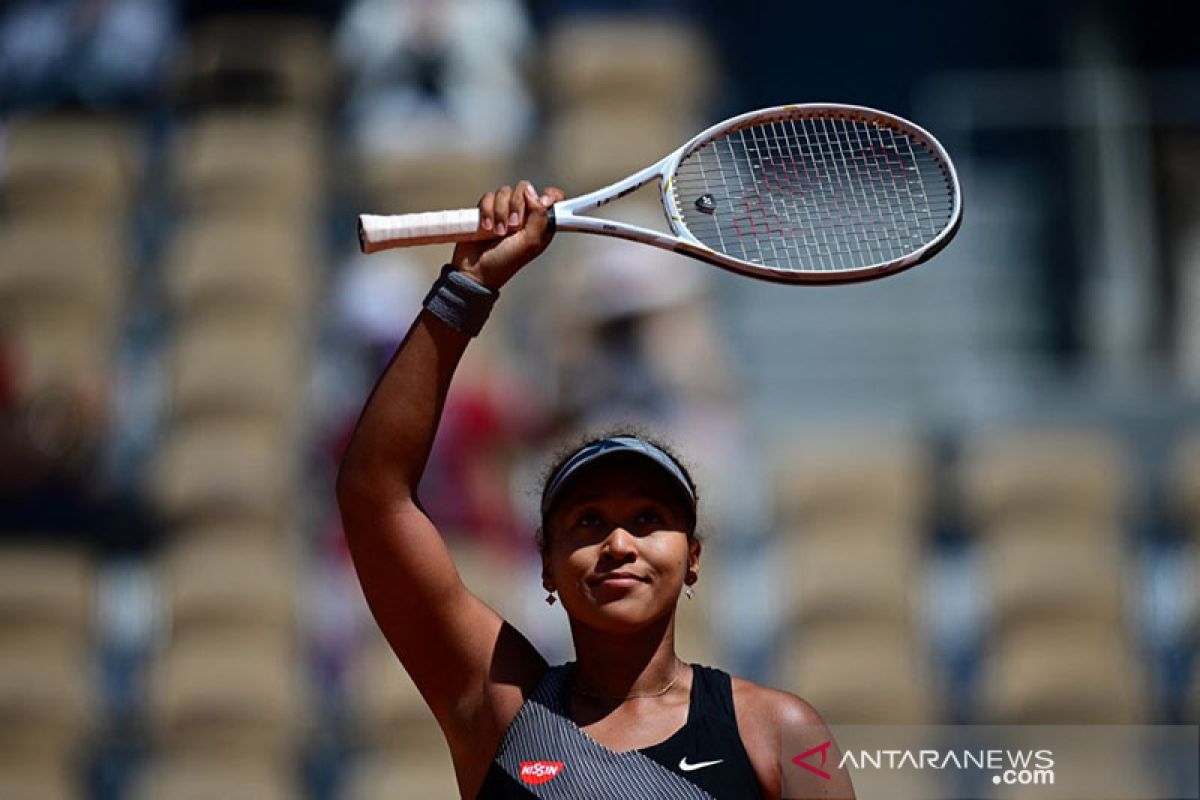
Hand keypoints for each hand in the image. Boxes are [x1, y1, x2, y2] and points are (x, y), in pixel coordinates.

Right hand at [451, 181, 565, 289]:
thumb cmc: (506, 261)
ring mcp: (505, 210)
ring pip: (505, 192)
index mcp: (540, 222)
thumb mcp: (531, 242)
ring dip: (500, 212)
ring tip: (497, 232)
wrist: (477, 270)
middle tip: (513, 226)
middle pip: (525, 189)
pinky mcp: (488, 210)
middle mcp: (524, 214)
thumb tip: (533, 194)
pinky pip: (488, 197)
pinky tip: (485, 228)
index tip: (542, 202)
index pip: (552, 197)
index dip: (548, 195)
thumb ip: (539, 216)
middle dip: (517, 206)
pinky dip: (487, 211)